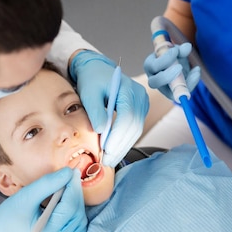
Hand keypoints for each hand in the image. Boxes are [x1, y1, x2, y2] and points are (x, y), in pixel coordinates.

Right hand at [0, 167, 85, 231]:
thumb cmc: (7, 217)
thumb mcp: (26, 196)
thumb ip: (48, 183)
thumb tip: (68, 172)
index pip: (69, 207)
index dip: (73, 186)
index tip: (73, 171)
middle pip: (77, 214)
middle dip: (76, 194)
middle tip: (70, 177)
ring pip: (79, 222)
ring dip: (76, 204)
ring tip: (67, 189)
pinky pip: (76, 229)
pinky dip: (75, 214)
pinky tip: (66, 204)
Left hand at [69, 50, 148, 166]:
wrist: (98, 70)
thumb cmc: (92, 80)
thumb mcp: (89, 93)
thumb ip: (95, 111)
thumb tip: (101, 131)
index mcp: (128, 89)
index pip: (127, 116)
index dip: (117, 135)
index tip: (106, 150)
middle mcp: (140, 96)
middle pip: (134, 126)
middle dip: (120, 145)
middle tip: (106, 161)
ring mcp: (142, 104)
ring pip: (136, 130)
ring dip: (123, 147)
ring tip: (109, 160)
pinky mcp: (139, 111)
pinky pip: (134, 129)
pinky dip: (124, 141)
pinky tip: (114, 151)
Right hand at [143, 42, 200, 101]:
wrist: (176, 65)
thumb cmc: (172, 56)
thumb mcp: (176, 51)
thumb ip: (181, 49)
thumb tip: (187, 47)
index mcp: (150, 65)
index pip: (153, 66)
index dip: (164, 60)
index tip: (176, 51)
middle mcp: (153, 79)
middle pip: (154, 82)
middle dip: (167, 76)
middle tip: (180, 66)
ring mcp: (163, 89)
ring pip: (168, 92)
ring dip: (182, 83)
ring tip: (195, 72)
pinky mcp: (172, 94)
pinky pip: (181, 93)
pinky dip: (192, 83)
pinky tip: (197, 71)